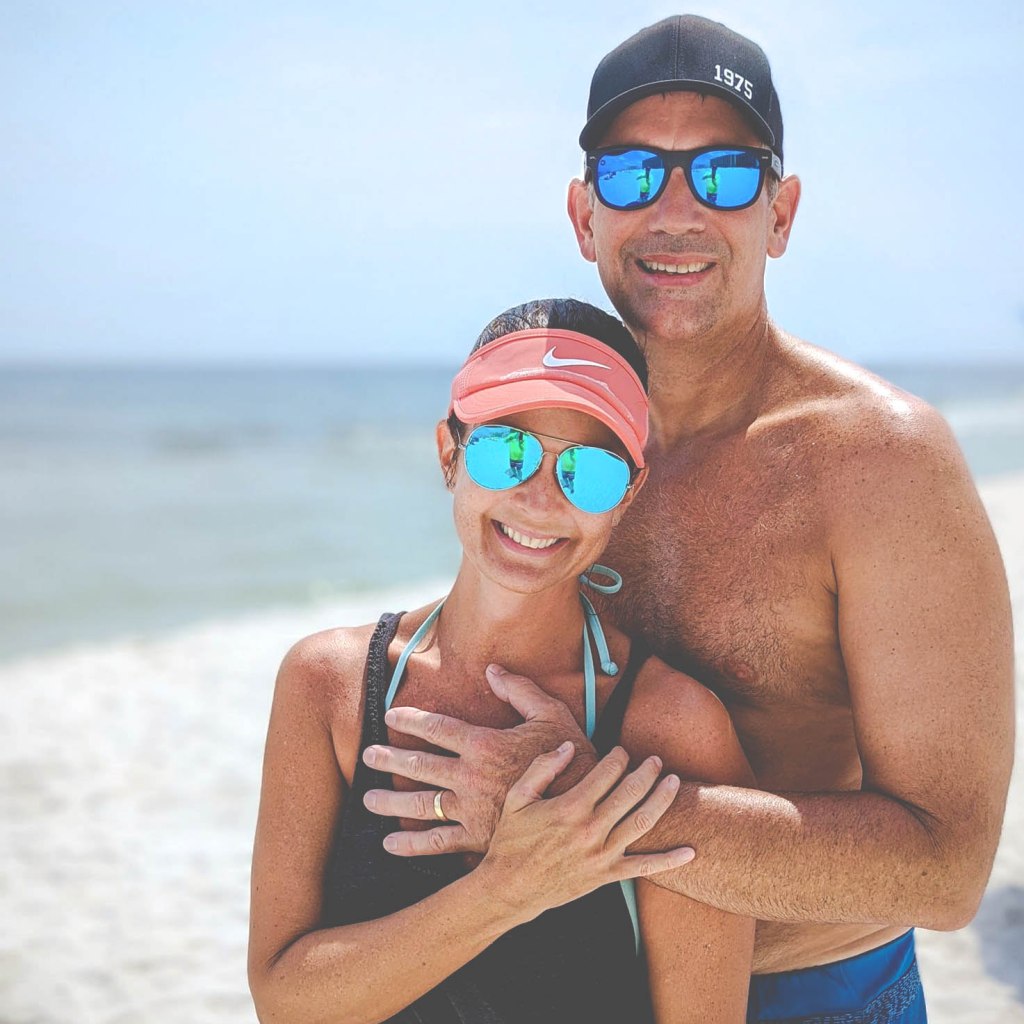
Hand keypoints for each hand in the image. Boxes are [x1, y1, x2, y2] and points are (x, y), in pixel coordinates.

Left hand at [363, 664, 595, 854]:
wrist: (588, 811)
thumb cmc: (573, 758)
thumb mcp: (551, 715)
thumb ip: (519, 690)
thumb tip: (492, 670)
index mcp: (485, 744)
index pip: (437, 729)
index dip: (411, 721)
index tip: (390, 717)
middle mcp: (471, 777)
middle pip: (419, 766)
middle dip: (389, 760)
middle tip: (366, 756)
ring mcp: (472, 811)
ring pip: (421, 806)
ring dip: (390, 803)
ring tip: (368, 800)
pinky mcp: (479, 840)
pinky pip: (438, 843)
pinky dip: (412, 846)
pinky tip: (391, 844)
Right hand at [478, 743, 694, 921]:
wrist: (510, 888)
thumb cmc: (511, 840)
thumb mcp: (517, 797)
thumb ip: (543, 768)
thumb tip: (568, 747)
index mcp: (569, 807)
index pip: (605, 773)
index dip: (618, 757)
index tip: (621, 751)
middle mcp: (590, 829)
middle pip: (629, 792)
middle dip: (646, 772)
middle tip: (655, 760)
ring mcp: (601, 855)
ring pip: (641, 822)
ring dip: (662, 800)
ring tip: (673, 782)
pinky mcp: (606, 876)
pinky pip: (643, 868)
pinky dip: (669, 861)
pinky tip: (690, 852)